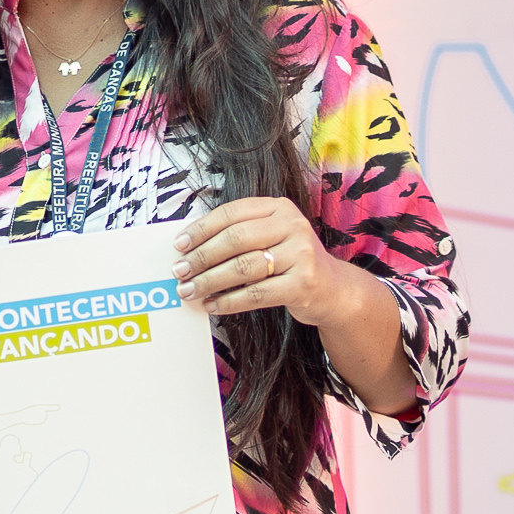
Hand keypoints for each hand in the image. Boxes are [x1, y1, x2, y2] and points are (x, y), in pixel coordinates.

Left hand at [173, 197, 355, 325]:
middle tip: (179, 271)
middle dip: (201, 257)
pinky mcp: (304, 284)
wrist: (334, 289)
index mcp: (279, 207)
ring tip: (189, 291)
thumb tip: (190, 248)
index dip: (201, 228)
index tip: (179, 245)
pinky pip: (256, 294)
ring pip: (243, 268)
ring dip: (209, 281)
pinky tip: (212, 306)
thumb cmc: (291, 262)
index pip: (232, 212)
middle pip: (235, 239)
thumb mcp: (272, 237)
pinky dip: (229, 301)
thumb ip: (240, 235)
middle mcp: (293, 226)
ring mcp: (301, 254)